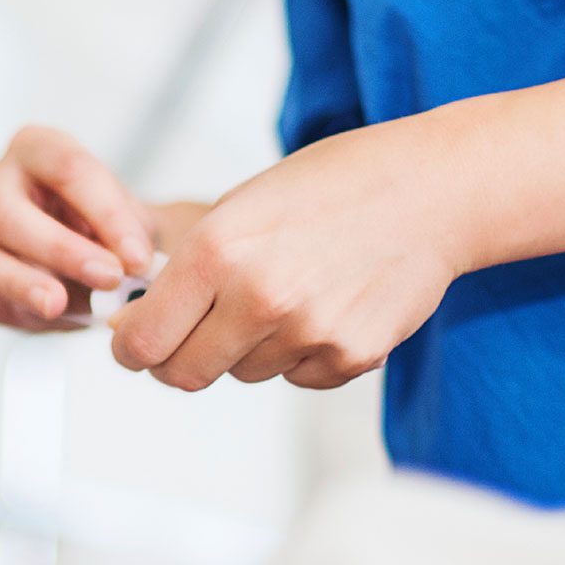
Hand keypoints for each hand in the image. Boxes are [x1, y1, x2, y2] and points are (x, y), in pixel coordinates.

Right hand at [0, 126, 158, 346]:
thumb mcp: (130, 218)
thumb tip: (139, 266)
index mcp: (37, 150)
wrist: (93, 254)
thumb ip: (132, 236)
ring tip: (56, 304)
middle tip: (108, 277)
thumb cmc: (104, 226)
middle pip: (11, 212)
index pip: (67, 169)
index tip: (139, 255)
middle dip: (62, 248)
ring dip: (24, 283)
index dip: (106, 212)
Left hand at [108, 116, 470, 391]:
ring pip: (242, 373)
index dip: (131, 346)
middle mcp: (259, 297)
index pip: (142, 342)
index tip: (135, 340)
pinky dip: (298, 354)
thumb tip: (134, 321)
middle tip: (195, 332)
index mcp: (217, 251)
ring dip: (247, 348)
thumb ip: (187, 266)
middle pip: (184, 374)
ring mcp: (307, 333)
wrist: (432, 191)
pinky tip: (324, 305)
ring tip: (287, 292)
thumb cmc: (334, 187)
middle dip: (179, 358)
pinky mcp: (349, 357)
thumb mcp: (241, 206)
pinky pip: (296, 376)